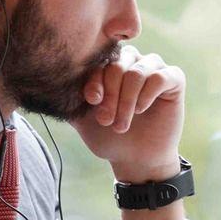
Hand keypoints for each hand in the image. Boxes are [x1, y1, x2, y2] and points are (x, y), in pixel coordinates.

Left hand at [72, 45, 184, 179]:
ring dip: (126, 101)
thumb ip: (68, 99)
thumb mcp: (82, 117)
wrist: (136, 159)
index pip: (100, 60)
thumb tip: (46, 84)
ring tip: (121, 124)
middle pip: (118, 64)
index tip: (91, 101)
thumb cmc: (109, 136)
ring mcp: (154, 68)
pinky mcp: (174, 79)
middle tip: (106, 120)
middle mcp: (133, 61)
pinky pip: (159, 77)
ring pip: (137, 72)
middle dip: (111, 95)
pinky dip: (146, 95)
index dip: (95, 79)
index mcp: (111, 65)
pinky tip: (141, 111)